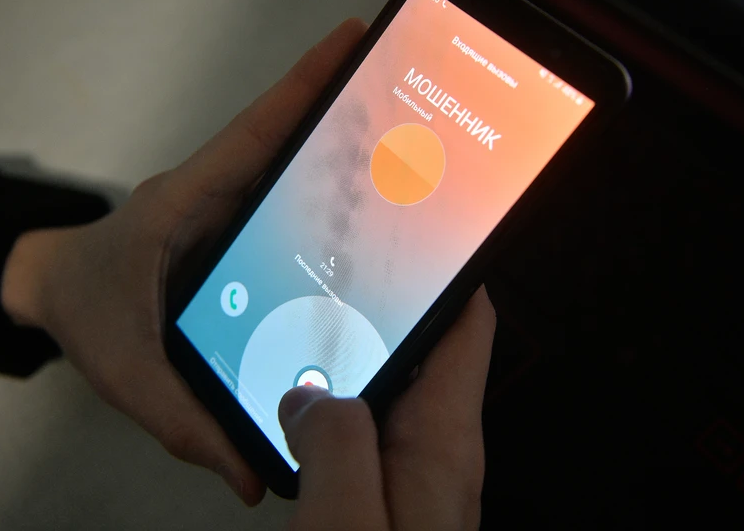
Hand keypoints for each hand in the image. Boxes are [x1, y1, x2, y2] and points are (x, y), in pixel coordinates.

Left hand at [1, 18, 368, 504]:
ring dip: (345, 150)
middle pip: (290, 141)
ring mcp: (231, 210)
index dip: (304, 86)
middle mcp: (218, 195)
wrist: (59, 294)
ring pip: (293, 171)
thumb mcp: (128, 371)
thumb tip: (255, 475)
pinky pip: (288, 206)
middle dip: (346, 106)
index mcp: (189, 201)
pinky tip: (371, 220)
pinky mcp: (238, 231)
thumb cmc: (86, 312)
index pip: (254, 134)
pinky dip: (328, 198)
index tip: (350, 40)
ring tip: (410, 146)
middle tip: (409, 88)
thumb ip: (185, 420)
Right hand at [279, 287, 495, 530]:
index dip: (444, 273)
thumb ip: (333, 443)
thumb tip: (307, 396)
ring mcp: (408, 478)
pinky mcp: (381, 502)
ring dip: (328, 384)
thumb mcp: (346, 519)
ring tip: (276, 382)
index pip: (467, 327)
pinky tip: (279, 439)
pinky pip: (352, 446)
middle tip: (311, 297)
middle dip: (362, 324)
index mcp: (442, 440)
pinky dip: (317, 432)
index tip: (407, 241)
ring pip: (372, 403)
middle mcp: (433, 453)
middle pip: (411, 357)